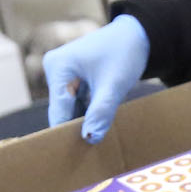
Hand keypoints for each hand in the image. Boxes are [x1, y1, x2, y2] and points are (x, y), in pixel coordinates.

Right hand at [42, 16, 150, 143]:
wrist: (136, 35)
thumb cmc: (124, 53)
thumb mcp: (113, 86)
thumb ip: (101, 112)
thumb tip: (90, 138)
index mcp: (58, 67)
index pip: (58, 110)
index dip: (66, 133)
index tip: (74, 157)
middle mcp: (54, 68)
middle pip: (62, 110)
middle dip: (75, 128)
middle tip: (89, 152)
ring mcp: (61, 73)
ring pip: (69, 108)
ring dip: (82, 122)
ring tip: (95, 142)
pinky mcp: (71, 77)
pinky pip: (75, 102)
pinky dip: (86, 113)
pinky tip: (97, 126)